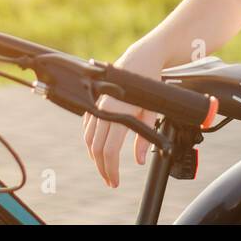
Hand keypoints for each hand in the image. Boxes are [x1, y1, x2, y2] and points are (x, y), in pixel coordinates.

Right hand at [81, 47, 166, 187]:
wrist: (141, 59)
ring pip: (88, 138)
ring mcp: (97, 104)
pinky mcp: (94, 101)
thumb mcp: (152, 112)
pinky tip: (98, 148)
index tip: (115, 181)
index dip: (111, 169)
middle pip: (96, 147)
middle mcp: (104, 109)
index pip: (110, 150)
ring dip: (95, 155)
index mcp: (118, 113)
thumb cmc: (150, 84)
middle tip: (110, 180)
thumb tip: (138, 160)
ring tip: (105, 167)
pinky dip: (90, 140)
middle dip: (102, 167)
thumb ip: (145, 138)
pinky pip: (87, 125)